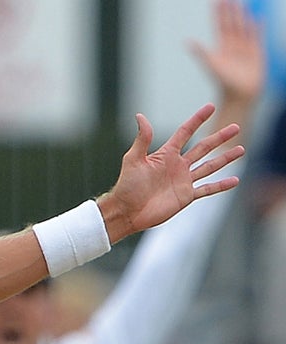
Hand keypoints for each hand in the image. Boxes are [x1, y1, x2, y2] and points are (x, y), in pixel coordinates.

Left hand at [97, 104, 243, 241]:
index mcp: (166, 154)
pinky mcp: (186, 196)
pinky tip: (235, 180)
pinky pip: (207, 189)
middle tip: (236, 127)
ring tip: (241, 150)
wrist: (126, 212)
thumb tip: (140, 116)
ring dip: (225, 158)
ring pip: (210, 166)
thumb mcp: (133, 160)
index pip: (186, 132)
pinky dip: (221, 185)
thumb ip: (142, 139)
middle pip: (203, 148)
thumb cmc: (126, 186)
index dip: (197, 120)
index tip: (210, 106)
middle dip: (220, 138)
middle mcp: (178, 165)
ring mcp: (184, 181)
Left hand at [190, 0, 264, 123]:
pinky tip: (258, 18)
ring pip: (244, 28)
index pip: (220, 26)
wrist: (240, 96)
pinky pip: (258, 37)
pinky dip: (258, 28)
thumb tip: (188, 41)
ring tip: (242, 3)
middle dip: (231, 11)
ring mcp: (245, 48)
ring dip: (243, 16)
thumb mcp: (212, 64)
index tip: (217, 1)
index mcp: (222, 47)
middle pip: (232, 24)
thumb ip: (202, 52)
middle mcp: (233, 46)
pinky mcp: (257, 52)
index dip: (219, 14)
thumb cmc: (224, 83)